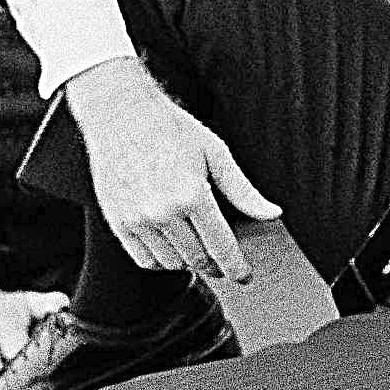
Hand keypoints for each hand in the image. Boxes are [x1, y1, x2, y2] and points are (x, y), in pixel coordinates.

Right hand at [64, 58, 281, 281]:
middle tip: (222, 261)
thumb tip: (272, 213)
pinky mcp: (118, 222)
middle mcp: (163, 212)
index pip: (221, 247)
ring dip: (188, 263)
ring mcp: (137, 220)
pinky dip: (161, 261)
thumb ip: (243, 190)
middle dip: (214, 264)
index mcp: (192, 194)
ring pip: (171, 263)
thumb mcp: (215, 153)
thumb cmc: (170, 128)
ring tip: (197, 251)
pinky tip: (172, 248)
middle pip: (197, 259)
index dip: (236, 267)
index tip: (244, 276)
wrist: (120, 113)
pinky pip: (144, 259)